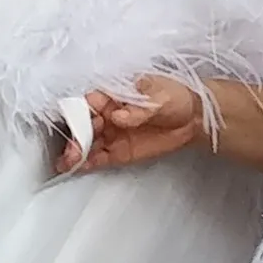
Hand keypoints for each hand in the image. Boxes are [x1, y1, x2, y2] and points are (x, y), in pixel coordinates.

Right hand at [53, 76, 207, 173]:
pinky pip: (99, 157)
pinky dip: (87, 163)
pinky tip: (76, 168)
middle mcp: (108, 114)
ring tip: (68, 163)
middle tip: (73, 151)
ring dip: (77, 153)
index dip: (81, 113)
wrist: (194, 118)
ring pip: (88, 143)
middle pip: (84, 125)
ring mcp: (112, 134)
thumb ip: (137, 108)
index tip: (79, 123)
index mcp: (113, 95)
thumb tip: (118, 115)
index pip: (89, 102)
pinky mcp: (119, 152)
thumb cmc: (176, 97)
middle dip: (76, 137)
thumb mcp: (158, 96)